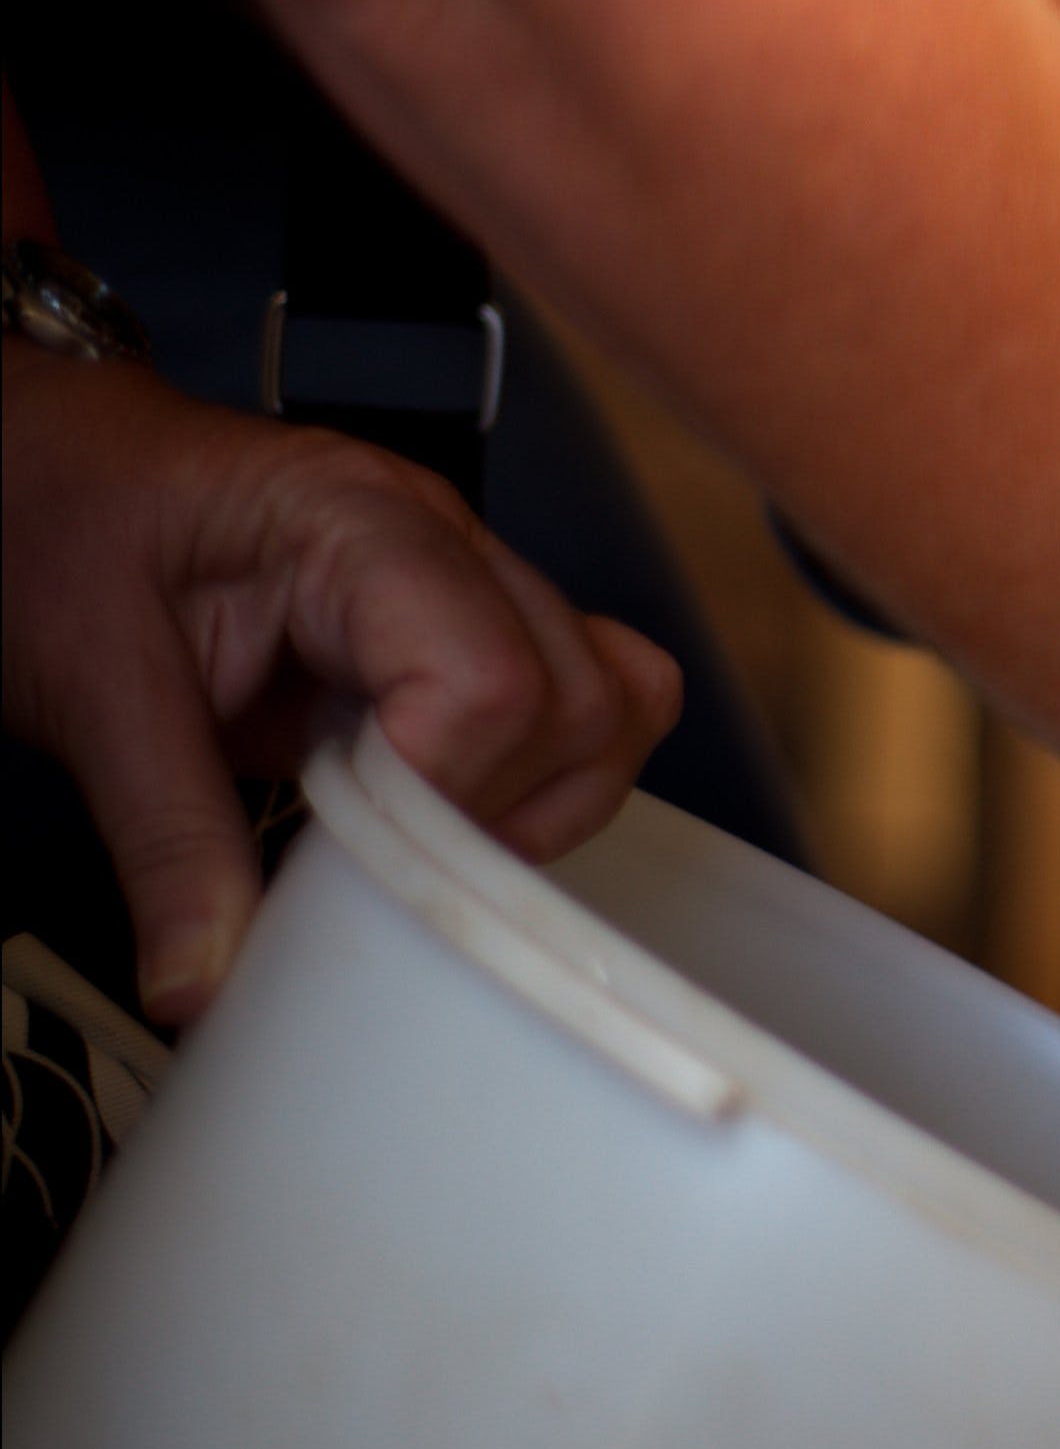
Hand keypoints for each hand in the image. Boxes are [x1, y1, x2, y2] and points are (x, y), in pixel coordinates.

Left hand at [0, 345, 680, 1019]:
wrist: (52, 470)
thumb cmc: (62, 530)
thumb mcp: (87, 688)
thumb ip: (164, 838)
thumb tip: (207, 978)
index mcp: (356, 522)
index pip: (490, 676)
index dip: (444, 796)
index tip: (357, 865)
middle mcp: (446, 538)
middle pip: (579, 699)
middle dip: (488, 813)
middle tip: (369, 860)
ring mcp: (471, 575)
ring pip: (614, 703)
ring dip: (530, 803)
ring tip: (403, 836)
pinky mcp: (467, 621)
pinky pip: (586, 697)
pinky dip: (541, 777)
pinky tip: (436, 804)